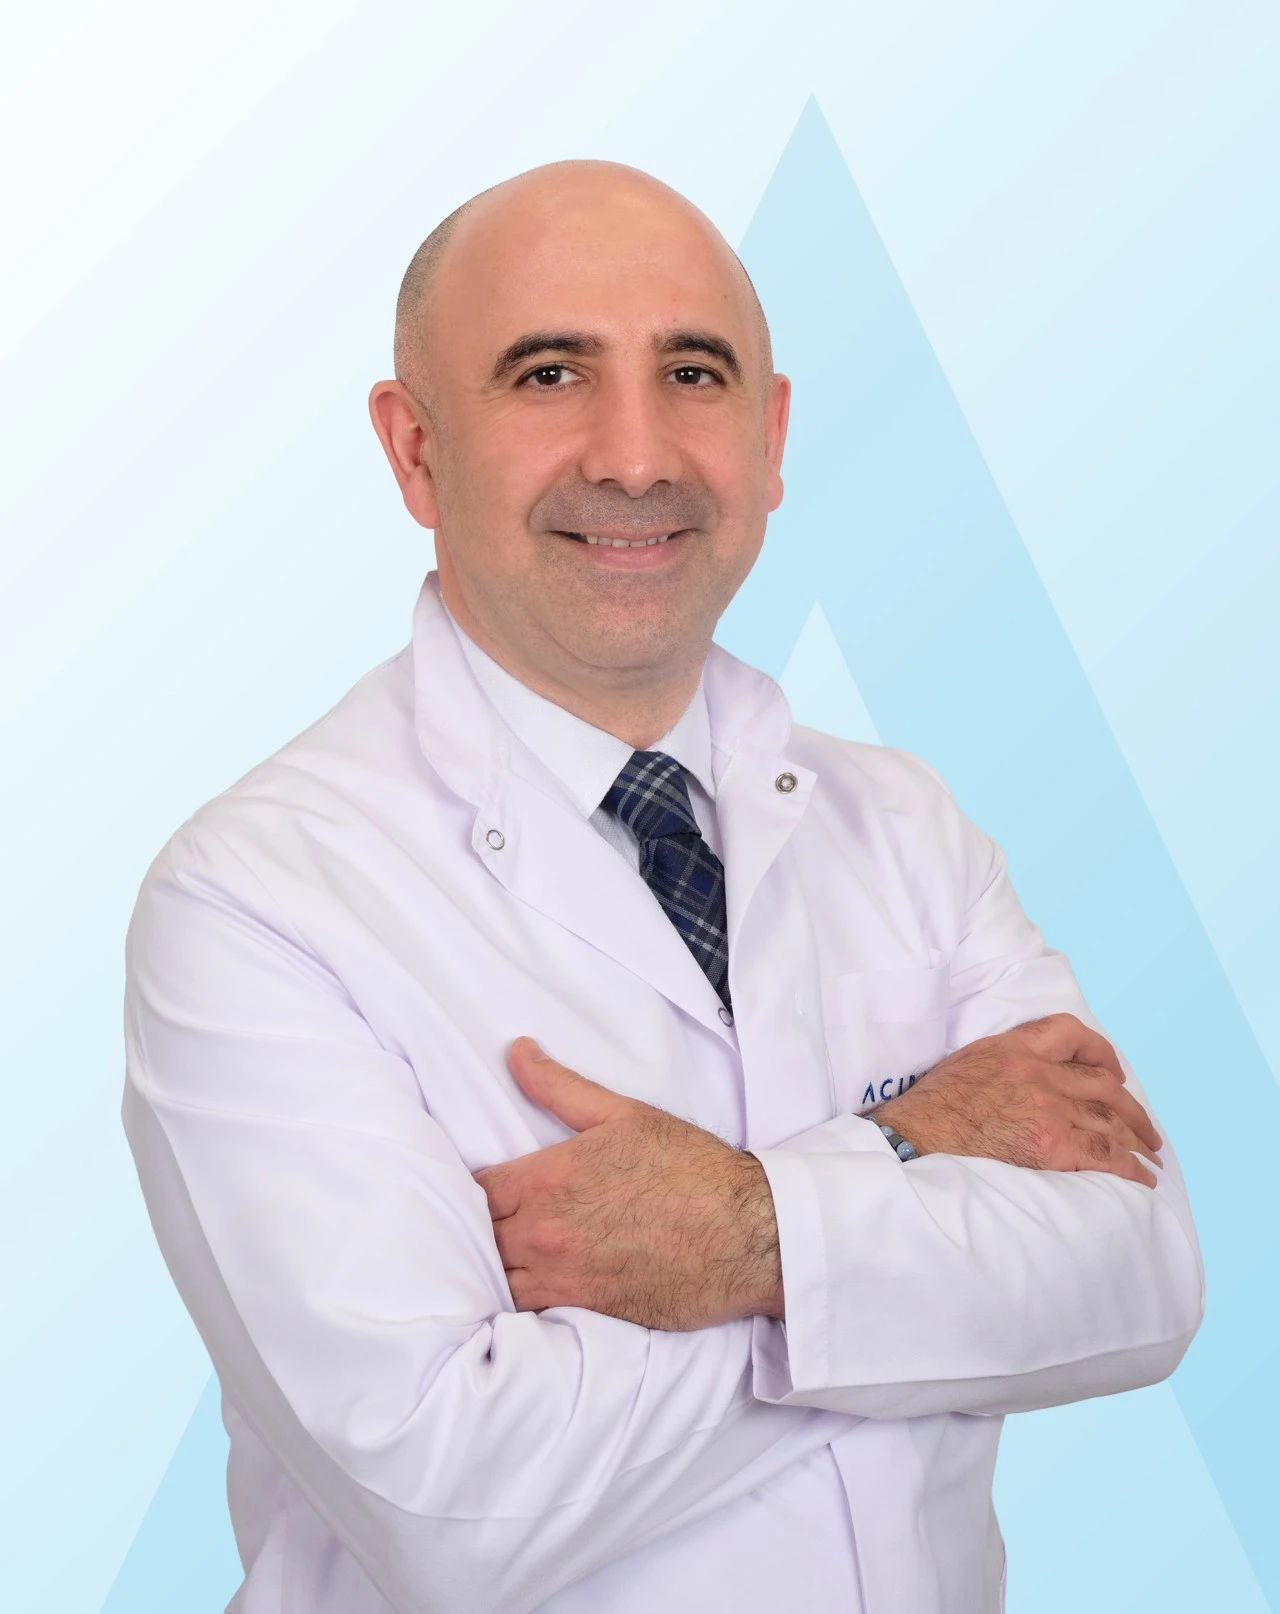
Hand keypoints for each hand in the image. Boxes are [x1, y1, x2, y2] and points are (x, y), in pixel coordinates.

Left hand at [474, 1038, 782, 1329]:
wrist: (747, 1233)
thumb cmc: (691, 1168)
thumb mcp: (623, 1113)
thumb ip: (558, 1085)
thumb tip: (516, 1051)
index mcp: (548, 1177)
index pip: (474, 1190)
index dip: (469, 1188)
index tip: (480, 1186)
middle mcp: (545, 1232)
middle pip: (477, 1237)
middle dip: (478, 1227)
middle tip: (489, 1220)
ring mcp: (562, 1278)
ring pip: (495, 1280)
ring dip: (494, 1266)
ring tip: (501, 1254)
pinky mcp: (585, 1313)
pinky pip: (528, 1313)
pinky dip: (519, 1301)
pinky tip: (527, 1286)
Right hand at [871, 1013, 1163, 1187]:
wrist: (913, 1139)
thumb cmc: (928, 1112)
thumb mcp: (964, 1065)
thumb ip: (1001, 1064)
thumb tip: (1022, 1084)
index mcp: (1013, 1049)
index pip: (1069, 1033)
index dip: (1100, 1051)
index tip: (1112, 1071)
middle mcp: (1036, 1073)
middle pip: (1102, 1085)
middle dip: (1131, 1110)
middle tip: (1145, 1131)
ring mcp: (1047, 1108)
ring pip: (1109, 1121)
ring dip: (1136, 1142)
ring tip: (1150, 1159)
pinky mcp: (1051, 1145)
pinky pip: (1105, 1155)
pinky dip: (1129, 1168)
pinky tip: (1140, 1179)